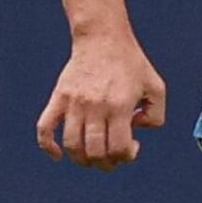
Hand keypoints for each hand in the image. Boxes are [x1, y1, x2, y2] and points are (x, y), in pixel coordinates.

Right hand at [36, 32, 166, 170]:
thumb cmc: (131, 64)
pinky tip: (59, 155)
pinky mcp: (58, 98)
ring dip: (82, 159)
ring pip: (71, 145)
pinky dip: (48, 146)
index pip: (118, 148)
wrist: (103, 39)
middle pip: (94, 152)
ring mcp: (73, 103)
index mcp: (119, 106)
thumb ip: (156, 116)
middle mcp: (94, 106)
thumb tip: (136, 131)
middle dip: (106, 163)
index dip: (126, 156)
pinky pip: (44, 127)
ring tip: (94, 156)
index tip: (132, 146)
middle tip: (114, 156)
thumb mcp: (156, 88)